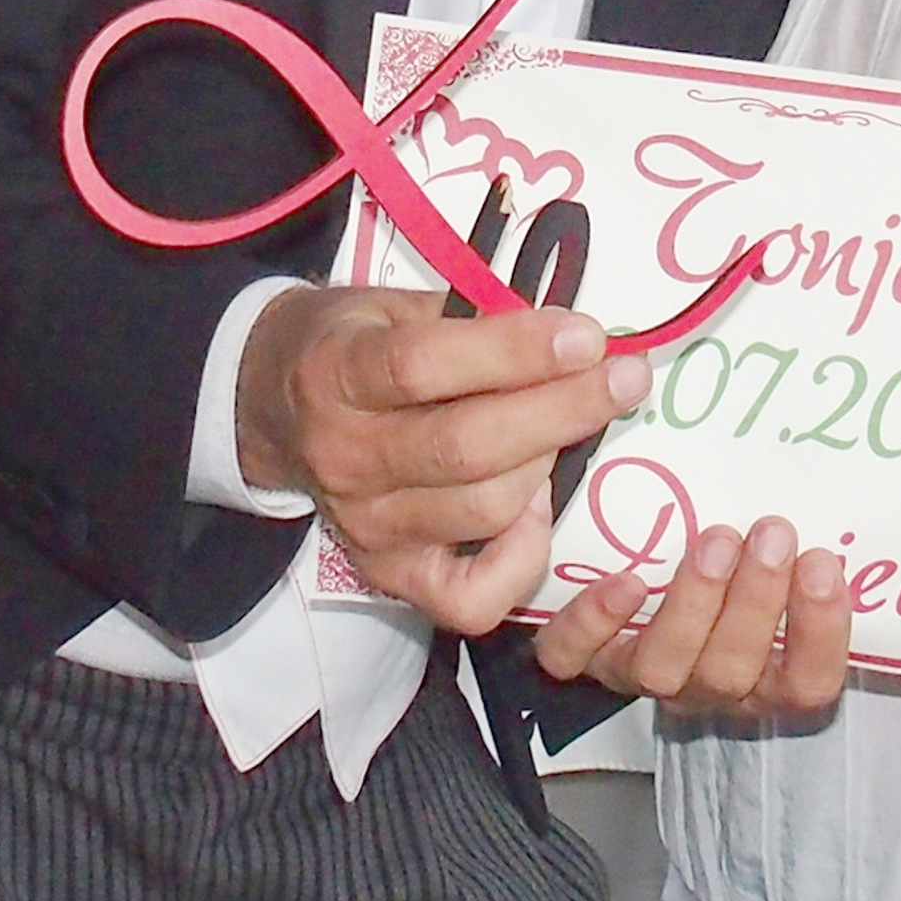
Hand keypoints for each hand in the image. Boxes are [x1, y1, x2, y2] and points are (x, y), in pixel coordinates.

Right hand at [235, 289, 648, 636]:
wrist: (275, 406)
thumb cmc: (356, 342)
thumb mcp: (393, 303)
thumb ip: (471, 315)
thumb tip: (570, 332)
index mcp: (338, 374)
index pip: (426, 367)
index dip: (516, 352)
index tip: (588, 336)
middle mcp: (345, 458)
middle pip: (467, 447)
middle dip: (563, 410)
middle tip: (624, 378)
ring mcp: (366, 526)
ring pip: (484, 510)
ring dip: (549, 465)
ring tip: (569, 426)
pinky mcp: (388, 574)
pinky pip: (471, 597)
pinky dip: (521, 557)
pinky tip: (536, 507)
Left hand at [532, 515, 852, 720]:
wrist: (646, 579)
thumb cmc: (740, 567)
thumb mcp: (787, 563)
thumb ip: (814, 547)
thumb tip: (852, 488)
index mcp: (770, 678)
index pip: (807, 683)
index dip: (821, 632)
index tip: (825, 562)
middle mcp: (709, 686)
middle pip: (735, 673)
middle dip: (757, 601)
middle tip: (773, 533)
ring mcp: (646, 674)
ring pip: (666, 668)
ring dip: (695, 602)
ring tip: (716, 539)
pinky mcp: (587, 656)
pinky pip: (579, 656)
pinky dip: (598, 621)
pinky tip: (625, 581)